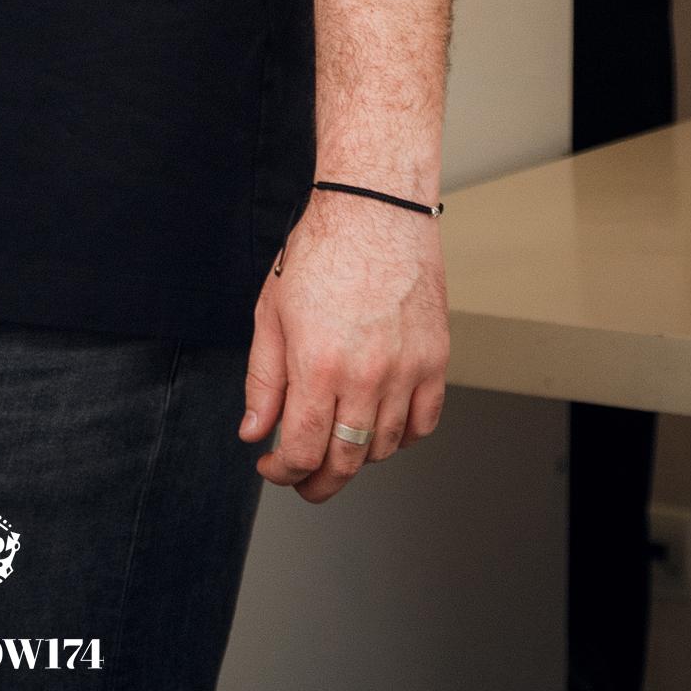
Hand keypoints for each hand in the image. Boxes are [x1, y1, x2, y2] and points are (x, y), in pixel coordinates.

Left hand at [241, 194, 447, 503]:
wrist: (374, 208)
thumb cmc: (321, 250)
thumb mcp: (271, 312)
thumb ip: (262, 379)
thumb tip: (254, 430)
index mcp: (318, 364)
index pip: (302, 450)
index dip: (283, 471)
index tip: (272, 465)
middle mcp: (366, 375)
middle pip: (345, 461)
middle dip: (317, 481)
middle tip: (302, 477)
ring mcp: (406, 370)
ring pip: (383, 448)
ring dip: (356, 457)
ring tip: (335, 440)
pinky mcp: (436, 360)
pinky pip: (424, 423)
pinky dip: (401, 436)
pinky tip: (378, 426)